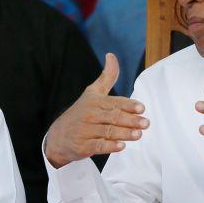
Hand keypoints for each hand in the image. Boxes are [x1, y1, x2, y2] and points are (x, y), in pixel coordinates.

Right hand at [45, 53, 149, 168]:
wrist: (58, 136)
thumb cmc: (80, 113)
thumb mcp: (92, 93)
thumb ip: (106, 77)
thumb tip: (111, 55)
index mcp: (95, 101)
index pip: (114, 102)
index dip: (128, 105)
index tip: (141, 108)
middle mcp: (90, 115)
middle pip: (113, 117)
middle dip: (130, 120)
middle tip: (145, 123)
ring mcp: (86, 131)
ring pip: (108, 131)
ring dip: (124, 133)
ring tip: (138, 134)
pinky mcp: (84, 146)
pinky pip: (98, 146)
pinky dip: (110, 146)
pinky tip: (121, 146)